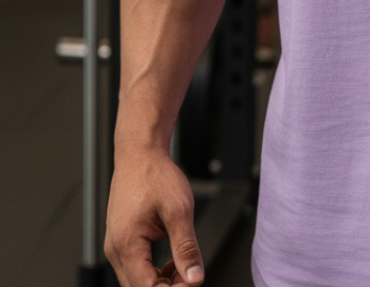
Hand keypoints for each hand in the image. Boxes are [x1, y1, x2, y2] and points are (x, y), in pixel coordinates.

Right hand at [105, 148, 204, 286]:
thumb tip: (195, 278)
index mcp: (126, 245)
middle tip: (192, 275)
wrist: (140, 154)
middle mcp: (115, 250)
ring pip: (137, 281)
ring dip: (161, 281)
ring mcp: (116, 246)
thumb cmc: (155, 176)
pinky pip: (136, 267)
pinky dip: (154, 271)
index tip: (193, 282)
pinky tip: (172, 262)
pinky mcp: (121, 241)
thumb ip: (186, 247)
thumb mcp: (179, 210)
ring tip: (184, 267)